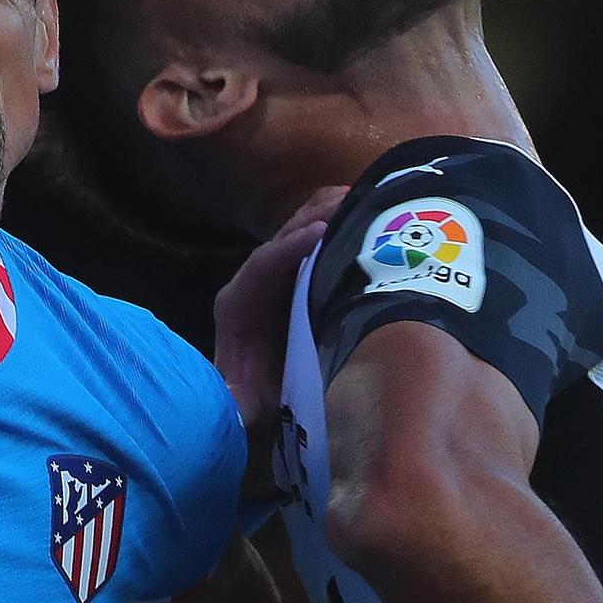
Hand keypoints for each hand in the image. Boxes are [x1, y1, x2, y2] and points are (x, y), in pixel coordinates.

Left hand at [214, 186, 346, 497]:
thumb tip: (234, 402)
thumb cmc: (250, 406)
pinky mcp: (298, 279)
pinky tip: (368, 211)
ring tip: (363, 195)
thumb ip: (236, 403)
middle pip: (282, 239)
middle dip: (314, 217)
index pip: (260, 267)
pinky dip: (339, 224)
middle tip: (350, 199)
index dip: (287, 248)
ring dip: (328, 213)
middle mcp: (254, 284)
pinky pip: (316, 244)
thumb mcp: (242, 407)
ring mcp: (276, 278)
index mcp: (237, 306)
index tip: (319, 233)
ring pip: (300, 234)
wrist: (255, 405)